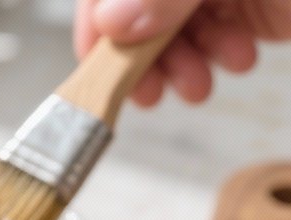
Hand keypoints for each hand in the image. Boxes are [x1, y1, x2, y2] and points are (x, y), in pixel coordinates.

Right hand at [74, 0, 290, 105]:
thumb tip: (111, 20)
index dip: (100, 14)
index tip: (99, 62)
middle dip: (144, 46)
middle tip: (154, 89)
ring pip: (170, 19)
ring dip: (180, 58)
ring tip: (203, 80)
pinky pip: (209, 28)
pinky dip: (213, 52)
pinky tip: (237, 57)